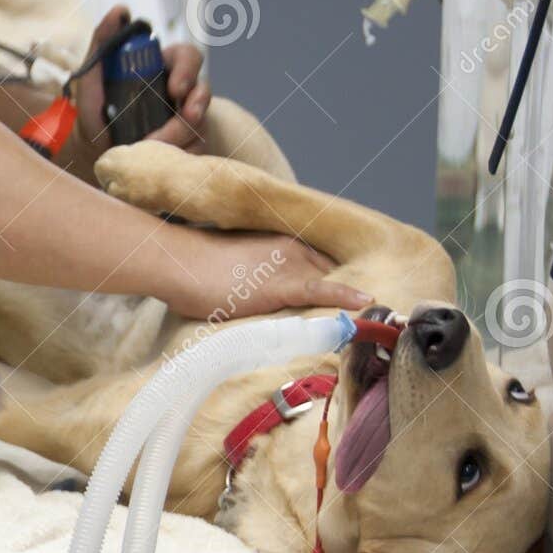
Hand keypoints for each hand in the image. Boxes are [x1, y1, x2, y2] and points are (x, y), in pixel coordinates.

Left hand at [75, 7, 209, 156]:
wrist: (94, 151)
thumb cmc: (97, 109)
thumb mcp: (92, 76)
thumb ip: (103, 41)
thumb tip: (121, 10)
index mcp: (165, 69)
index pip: (188, 57)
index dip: (188, 69)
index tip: (176, 88)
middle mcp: (181, 93)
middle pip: (203, 90)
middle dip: (198, 103)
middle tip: (186, 115)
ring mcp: (187, 120)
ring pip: (201, 124)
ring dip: (182, 136)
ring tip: (154, 146)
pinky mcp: (188, 146)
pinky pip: (197, 150)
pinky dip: (182, 156)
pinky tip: (163, 161)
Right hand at [174, 230, 372, 320]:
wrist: (176, 263)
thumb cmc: (191, 267)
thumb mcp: (226, 266)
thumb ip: (247, 275)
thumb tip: (246, 291)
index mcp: (278, 241)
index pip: (317, 259)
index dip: (335, 276)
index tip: (351, 291)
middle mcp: (290, 248)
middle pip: (329, 268)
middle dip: (348, 284)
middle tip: (370, 304)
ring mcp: (288, 264)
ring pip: (330, 279)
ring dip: (350, 296)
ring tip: (375, 310)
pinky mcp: (282, 284)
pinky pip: (322, 290)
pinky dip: (346, 296)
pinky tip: (366, 302)